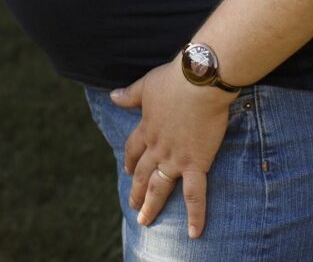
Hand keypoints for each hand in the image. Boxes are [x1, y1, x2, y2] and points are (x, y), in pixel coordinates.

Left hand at [110, 59, 234, 237]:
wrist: (199, 82)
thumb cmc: (175, 79)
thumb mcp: (147, 85)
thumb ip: (130, 95)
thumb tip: (113, 96)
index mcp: (146, 128)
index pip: (133, 149)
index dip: (129, 159)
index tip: (125, 169)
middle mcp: (157, 147)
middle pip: (142, 173)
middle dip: (136, 190)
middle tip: (132, 206)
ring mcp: (175, 158)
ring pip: (159, 187)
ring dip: (151, 205)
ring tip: (145, 221)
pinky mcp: (196, 164)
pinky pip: (195, 195)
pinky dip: (195, 215)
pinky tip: (194, 233)